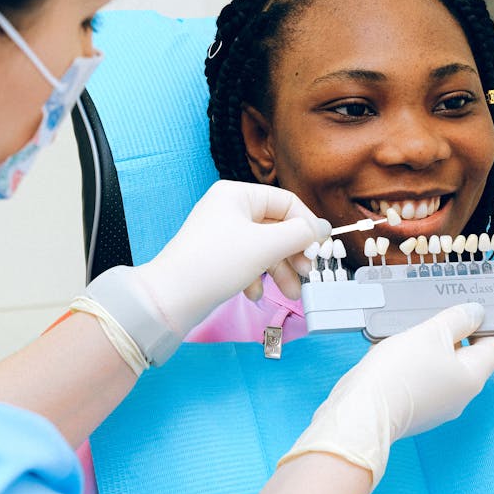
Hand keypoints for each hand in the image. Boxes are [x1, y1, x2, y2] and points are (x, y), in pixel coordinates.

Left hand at [136, 180, 330, 336]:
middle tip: (307, 274)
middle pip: (276, 226)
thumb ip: (299, 234)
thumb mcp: (265, 246)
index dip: (306, 226)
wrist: (171, 298)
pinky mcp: (216, 257)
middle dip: (294, 253)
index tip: (320, 250)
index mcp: (237, 194)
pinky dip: (256, 278)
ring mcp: (222, 234)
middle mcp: (229, 209)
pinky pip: (247, 262)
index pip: (286, 202)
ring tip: (289, 293)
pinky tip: (253, 294)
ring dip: (280, 270)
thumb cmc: (215, 264)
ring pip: (264, 248)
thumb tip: (323, 228)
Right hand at [279, 302, 493, 488]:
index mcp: (472, 378)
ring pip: (440, 370)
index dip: (481, 326)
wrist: (363, 410)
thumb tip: (476, 313)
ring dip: (425, 351)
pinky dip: (410, 368)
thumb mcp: (431, 332)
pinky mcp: (415, 413)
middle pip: (465, 358)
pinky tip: (390, 359)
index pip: (493, 347)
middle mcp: (460, 397)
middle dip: (447, 337)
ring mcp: (437, 408)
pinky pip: (420, 383)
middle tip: (426, 323)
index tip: (461, 314)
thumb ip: (457, 319)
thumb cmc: (399, 371)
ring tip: (403, 339)